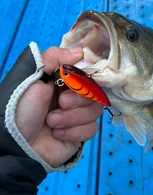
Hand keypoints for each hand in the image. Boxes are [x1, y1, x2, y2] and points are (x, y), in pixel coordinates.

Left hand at [15, 47, 101, 167]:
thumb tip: (81, 51)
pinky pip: (91, 129)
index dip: (88, 78)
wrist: (15, 143)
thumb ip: (55, 57)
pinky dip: (74, 131)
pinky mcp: (79, 134)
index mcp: (63, 80)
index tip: (79, 83)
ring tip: (52, 122)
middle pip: (96, 92)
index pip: (89, 73)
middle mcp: (72, 96)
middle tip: (60, 103)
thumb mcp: (33, 75)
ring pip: (95, 111)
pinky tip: (57, 133)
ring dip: (73, 117)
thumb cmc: (20, 106)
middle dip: (78, 99)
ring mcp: (77, 115)